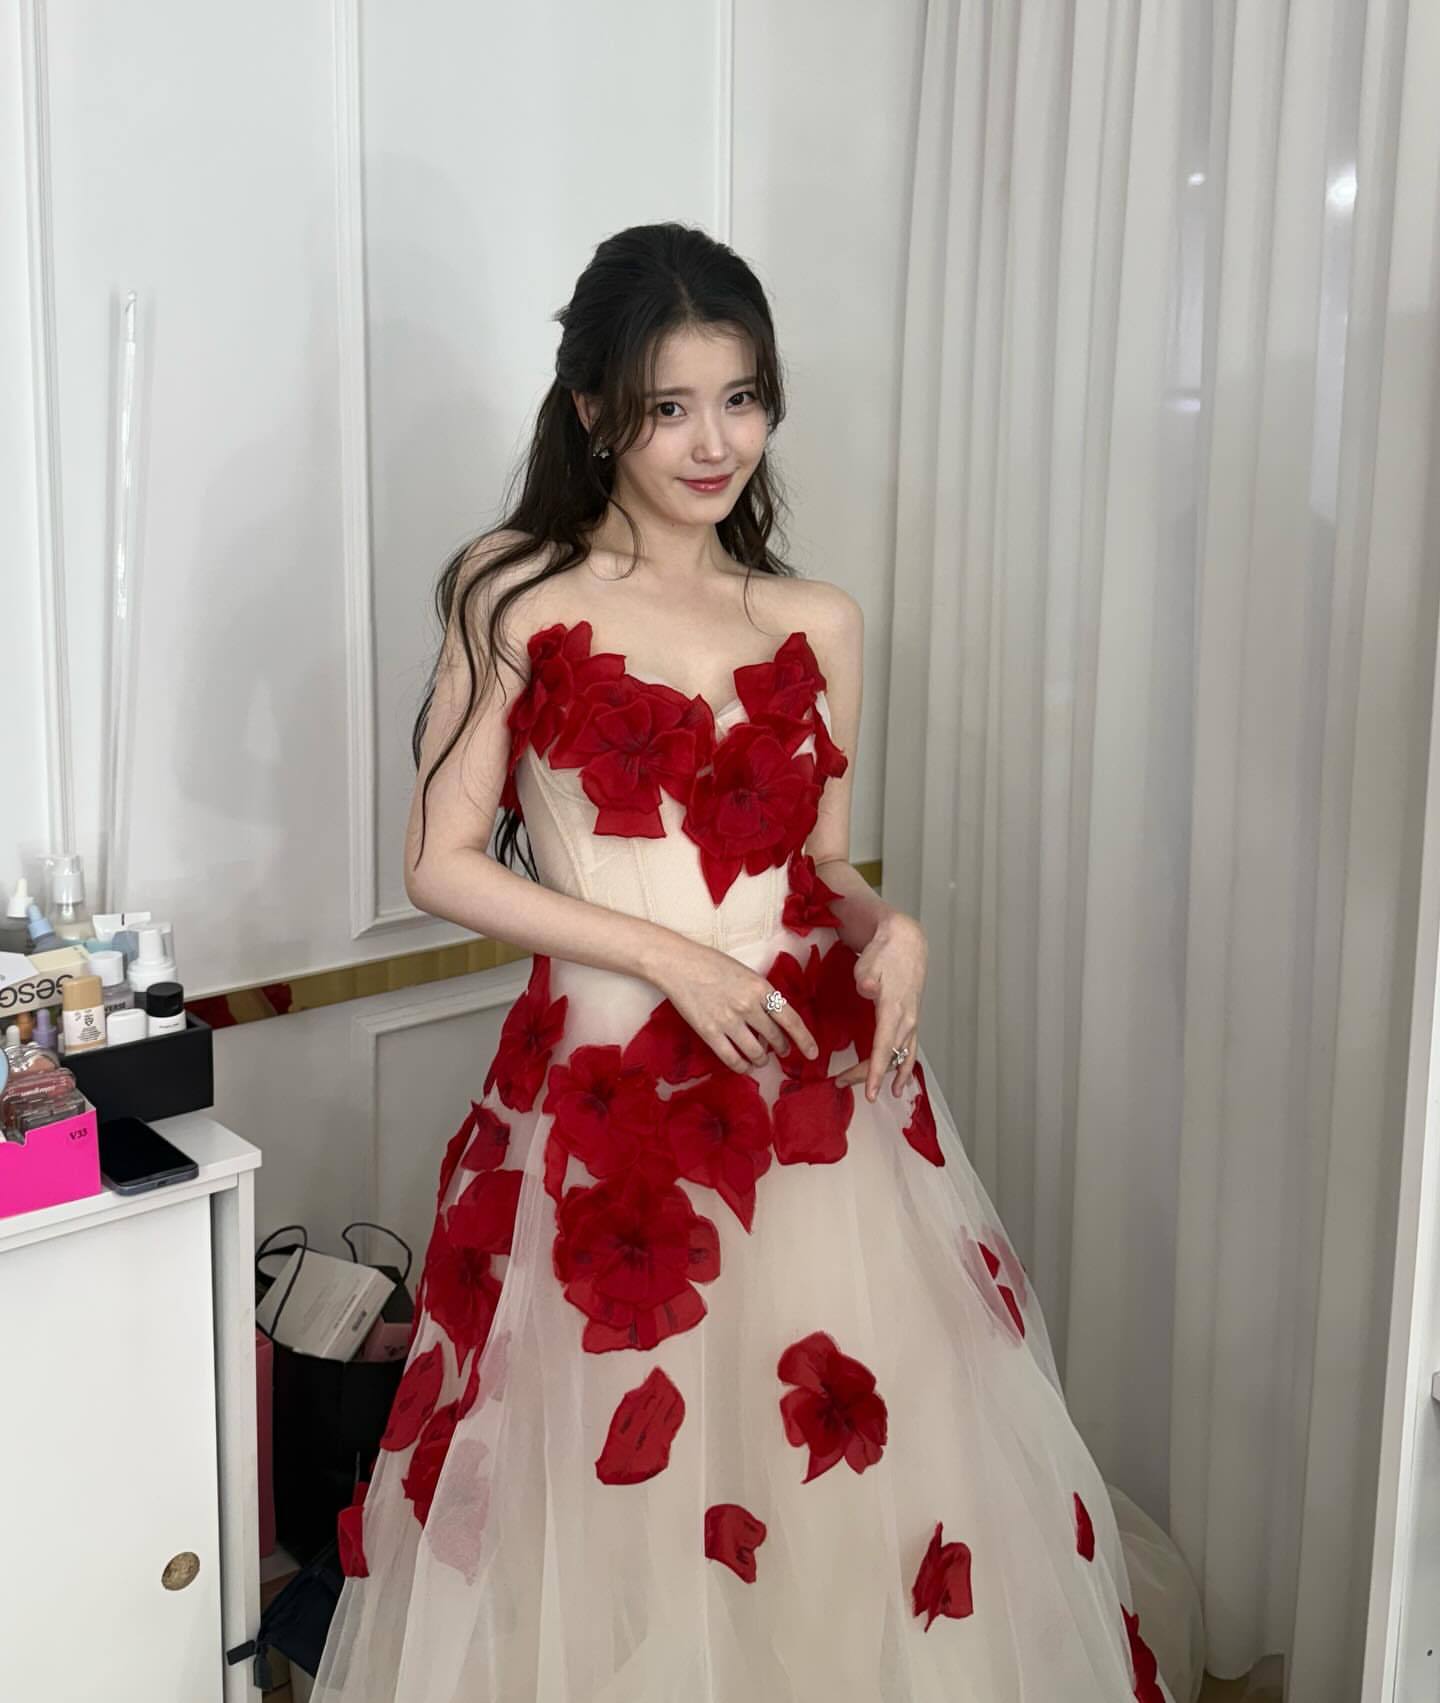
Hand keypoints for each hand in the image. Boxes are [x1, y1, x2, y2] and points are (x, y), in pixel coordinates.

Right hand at [655, 942, 819, 1075]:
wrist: (678, 963)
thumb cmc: (712, 964)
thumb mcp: (746, 973)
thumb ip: (762, 995)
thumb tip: (773, 1020)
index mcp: (761, 987)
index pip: (791, 1019)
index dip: (805, 1039)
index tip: (813, 1053)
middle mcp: (748, 1005)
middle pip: (774, 1038)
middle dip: (781, 1049)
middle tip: (781, 1051)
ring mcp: (729, 1020)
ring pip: (756, 1052)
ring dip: (761, 1059)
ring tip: (760, 1058)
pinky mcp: (709, 1032)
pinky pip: (732, 1058)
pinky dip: (742, 1066)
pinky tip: (744, 1066)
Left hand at [830, 912, 926, 1100]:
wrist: (907, 941)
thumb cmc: (885, 953)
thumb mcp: (870, 963)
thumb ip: (867, 979)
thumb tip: (867, 989)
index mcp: (894, 1010)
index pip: (884, 1049)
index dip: (876, 1073)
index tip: (871, 1094)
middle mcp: (907, 1020)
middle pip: (890, 1058)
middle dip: (869, 1075)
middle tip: (842, 1082)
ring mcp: (912, 1021)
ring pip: (902, 1057)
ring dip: (890, 1075)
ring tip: (882, 1094)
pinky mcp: (912, 1019)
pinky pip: (910, 1050)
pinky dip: (905, 1066)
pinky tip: (901, 1081)